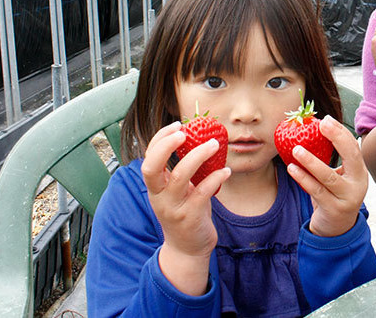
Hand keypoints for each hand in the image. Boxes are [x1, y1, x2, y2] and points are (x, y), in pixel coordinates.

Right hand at [140, 122, 230, 259]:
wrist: (187, 250)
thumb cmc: (185, 213)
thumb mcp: (177, 192)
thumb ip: (181, 171)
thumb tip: (197, 140)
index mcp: (155, 187)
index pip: (149, 157)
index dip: (160, 139)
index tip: (177, 125)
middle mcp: (159, 196)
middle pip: (152, 166)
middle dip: (165, 145)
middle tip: (185, 131)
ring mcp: (174, 207)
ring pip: (181, 176)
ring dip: (198, 155)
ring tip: (215, 143)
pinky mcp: (190, 217)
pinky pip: (203, 192)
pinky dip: (216, 177)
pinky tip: (227, 170)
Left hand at [286, 115, 368, 236]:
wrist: (337, 229)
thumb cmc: (334, 196)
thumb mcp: (338, 177)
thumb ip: (331, 159)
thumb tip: (314, 131)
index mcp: (360, 172)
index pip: (353, 147)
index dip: (340, 132)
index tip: (326, 119)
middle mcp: (358, 183)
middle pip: (350, 156)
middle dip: (336, 138)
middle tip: (320, 125)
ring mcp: (348, 197)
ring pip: (328, 176)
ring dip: (311, 161)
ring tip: (296, 149)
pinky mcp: (334, 209)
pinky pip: (316, 191)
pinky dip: (303, 179)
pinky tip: (292, 168)